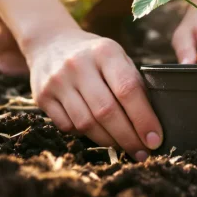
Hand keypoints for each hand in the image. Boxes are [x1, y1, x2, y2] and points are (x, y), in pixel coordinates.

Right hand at [24, 28, 162, 160]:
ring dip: (109, 141)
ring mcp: (58, 81)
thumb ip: (132, 82)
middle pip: (106, 111)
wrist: (50, 43)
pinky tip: (98, 134)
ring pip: (86, 123)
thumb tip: (151, 121)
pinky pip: (68, 126)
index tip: (154, 139)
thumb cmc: (94, 56)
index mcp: (105, 52)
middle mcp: (79, 65)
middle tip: (142, 153)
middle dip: (128, 137)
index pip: (128, 90)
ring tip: (124, 147)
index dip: (144, 118)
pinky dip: (85, 135)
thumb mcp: (116, 56)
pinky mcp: (42, 97)